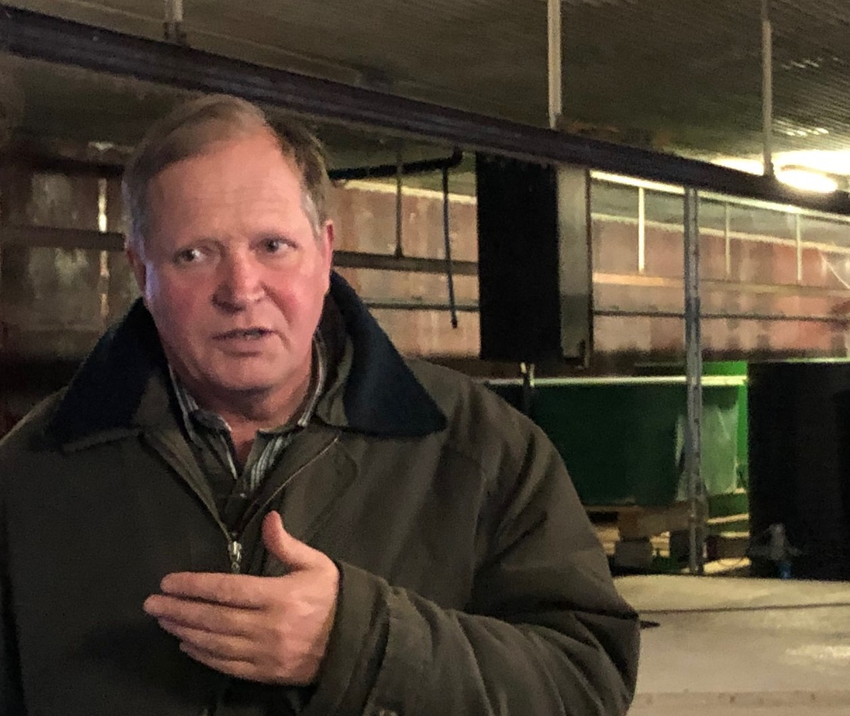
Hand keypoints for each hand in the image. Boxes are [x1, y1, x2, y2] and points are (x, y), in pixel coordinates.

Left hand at [143, 512, 339, 684]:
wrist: (356, 641)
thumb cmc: (333, 597)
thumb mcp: (317, 564)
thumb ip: (288, 544)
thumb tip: (269, 519)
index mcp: (279, 596)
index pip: (227, 589)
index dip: (195, 586)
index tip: (169, 581)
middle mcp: (268, 626)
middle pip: (214, 618)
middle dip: (179, 609)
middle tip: (151, 604)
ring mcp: (266, 653)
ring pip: (215, 643)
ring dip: (185, 631)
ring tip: (164, 621)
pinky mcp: (266, 673)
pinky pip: (227, 665)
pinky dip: (203, 656)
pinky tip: (187, 645)